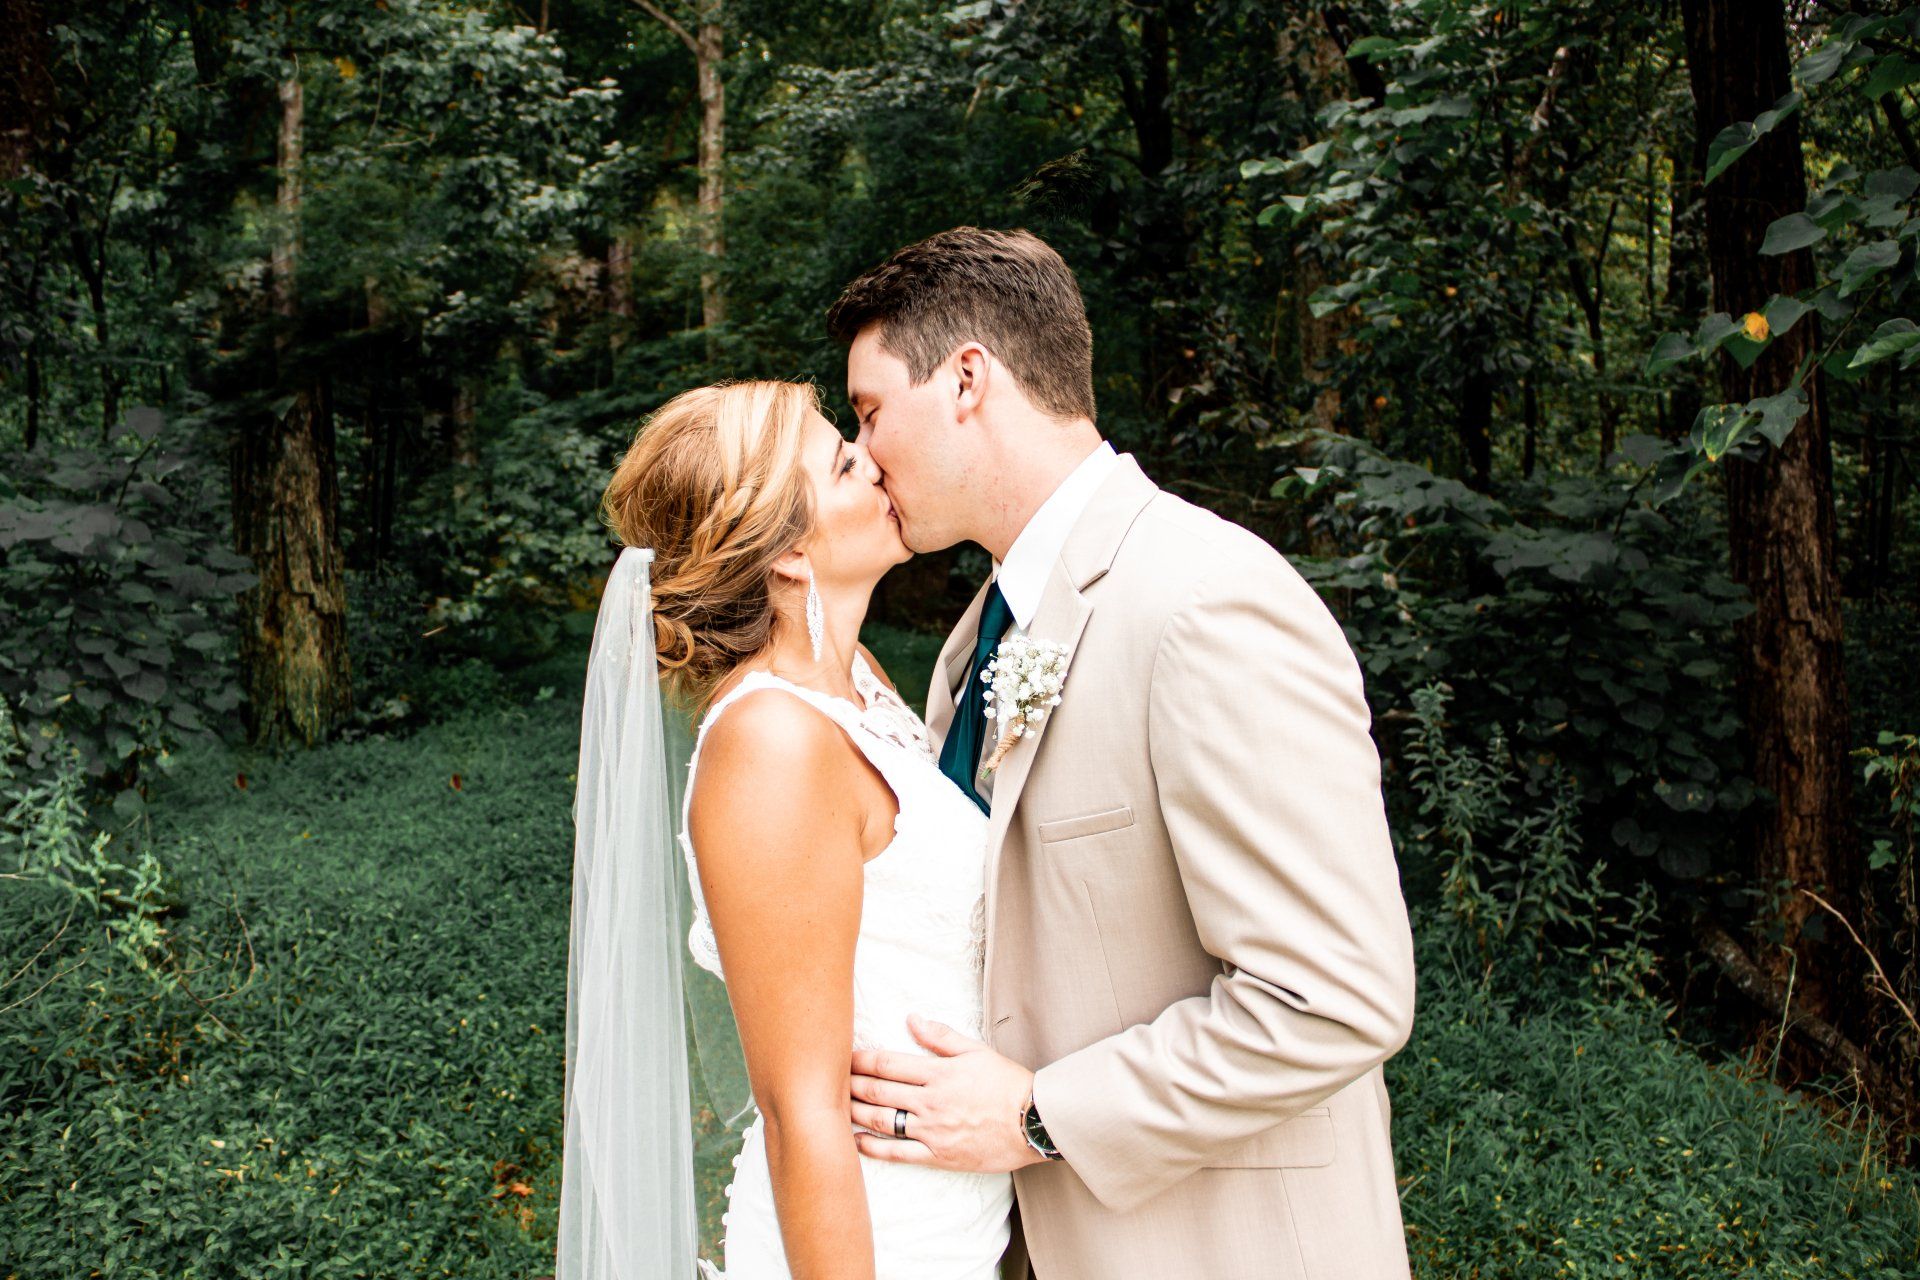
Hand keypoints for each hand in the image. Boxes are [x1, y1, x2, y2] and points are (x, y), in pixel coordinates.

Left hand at [848, 1013, 1047, 1173]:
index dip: (860, 1060)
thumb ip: (941, 1036)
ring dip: (854, 1114)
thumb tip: (911, 1019)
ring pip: (882, 1122)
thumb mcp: (976, 1050)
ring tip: (834, 1109)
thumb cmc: (1007, 1084)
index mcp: (938, 1072)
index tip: (842, 1057)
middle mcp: (930, 1101)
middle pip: (877, 1092)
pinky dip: (873, 1149)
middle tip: (828, 1082)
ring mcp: (932, 1131)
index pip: (887, 1063)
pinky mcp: (938, 1155)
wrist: (1033, 1122)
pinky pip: (898, 1153)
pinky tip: (856, 1143)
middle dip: (849, 1085)